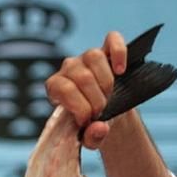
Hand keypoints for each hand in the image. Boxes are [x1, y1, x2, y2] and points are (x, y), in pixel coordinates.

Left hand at [46, 31, 127, 149]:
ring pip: (94, 57)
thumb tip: (99, 127)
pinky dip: (119, 52)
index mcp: (55, 88)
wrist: (108, 114)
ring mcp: (86, 57)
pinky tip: (121, 70)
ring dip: (106, 81)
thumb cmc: (92, 124)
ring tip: (109, 96)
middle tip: (101, 112)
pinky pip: (112, 39)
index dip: (79, 106)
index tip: (88, 120)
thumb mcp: (90, 137)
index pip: (62, 89)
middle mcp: (68, 68)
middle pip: (82, 77)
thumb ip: (91, 138)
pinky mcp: (107, 49)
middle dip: (96, 100)